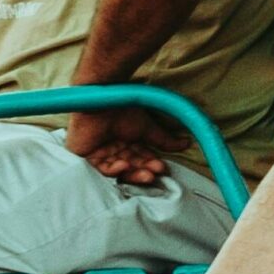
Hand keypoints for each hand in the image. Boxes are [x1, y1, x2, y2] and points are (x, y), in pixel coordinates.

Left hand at [66, 106, 188, 185]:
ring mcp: (99, 152)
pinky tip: (124, 165)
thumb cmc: (123, 110)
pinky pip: (101, 168)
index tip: (163, 168)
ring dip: (133, 173)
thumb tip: (187, 144)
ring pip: (118, 170)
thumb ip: (164, 140)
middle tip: (156, 173)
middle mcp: (113, 148)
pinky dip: (114, 169)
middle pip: (130, 166)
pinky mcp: (86, 154)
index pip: (140, 158)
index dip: (151, 164)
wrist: (104, 99)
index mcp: (126, 141)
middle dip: (144, 171)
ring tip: (147, 174)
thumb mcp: (148, 128)